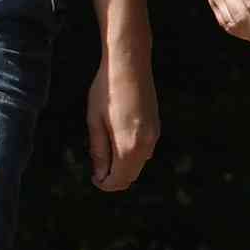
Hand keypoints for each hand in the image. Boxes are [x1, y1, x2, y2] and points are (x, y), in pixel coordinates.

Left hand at [85, 39, 160, 190]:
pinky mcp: (156, 126)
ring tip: (105, 149)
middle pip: (131, 176)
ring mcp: (155, 135)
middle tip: (97, 168)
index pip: (118, 180)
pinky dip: (132, 154)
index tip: (93, 177)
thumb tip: (100, 174)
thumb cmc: (107, 90)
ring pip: (139, 164)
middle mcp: (146, 144)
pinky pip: (145, 151)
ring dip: (123, 165)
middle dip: (114, 177)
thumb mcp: (95, 122)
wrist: (130, 65)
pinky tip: (118, 138)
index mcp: (128, 146)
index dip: (104, 184)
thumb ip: (99, 151)